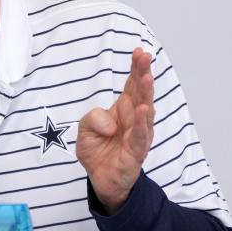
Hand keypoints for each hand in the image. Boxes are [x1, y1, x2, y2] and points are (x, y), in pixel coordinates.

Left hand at [75, 48, 154, 213]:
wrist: (100, 178)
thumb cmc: (97, 150)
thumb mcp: (84, 129)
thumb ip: (92, 119)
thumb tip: (109, 123)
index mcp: (124, 109)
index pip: (131, 85)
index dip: (135, 68)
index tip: (138, 52)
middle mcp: (134, 118)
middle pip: (140, 93)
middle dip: (143, 73)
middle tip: (145, 57)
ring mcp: (138, 134)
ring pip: (145, 111)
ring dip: (146, 94)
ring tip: (146, 77)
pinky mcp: (136, 151)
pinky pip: (140, 135)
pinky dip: (142, 123)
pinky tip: (144, 110)